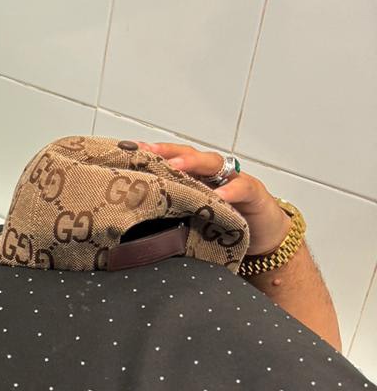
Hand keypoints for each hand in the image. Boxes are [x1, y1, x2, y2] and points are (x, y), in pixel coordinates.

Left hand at [138, 144, 288, 254]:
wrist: (262, 239)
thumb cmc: (223, 227)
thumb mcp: (191, 222)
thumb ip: (170, 216)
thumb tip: (131, 224)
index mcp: (193, 179)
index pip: (169, 160)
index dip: (150, 156)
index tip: (127, 151)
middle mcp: (211, 175)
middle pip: (188, 154)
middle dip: (167, 151)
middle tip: (147, 152)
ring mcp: (232, 181)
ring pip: (212, 164)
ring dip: (193, 162)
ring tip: (176, 166)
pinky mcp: (254, 195)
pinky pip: (242, 188)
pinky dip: (231, 190)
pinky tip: (219, 195)